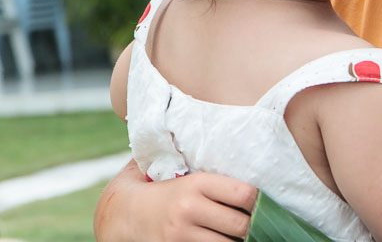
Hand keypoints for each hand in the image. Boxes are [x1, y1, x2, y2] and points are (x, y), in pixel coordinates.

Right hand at [94, 159, 256, 241]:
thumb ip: (205, 165)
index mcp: (196, 184)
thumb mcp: (180, 171)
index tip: (258, 200)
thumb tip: (242, 149)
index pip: (244, 194)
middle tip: (255, 220)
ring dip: (237, 240)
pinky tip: (223, 239)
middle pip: (241, 224)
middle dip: (251, 224)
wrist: (122, 215)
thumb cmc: (160, 188)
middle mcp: (189, 209)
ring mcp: (181, 235)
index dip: (257, 199)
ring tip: (241, 232)